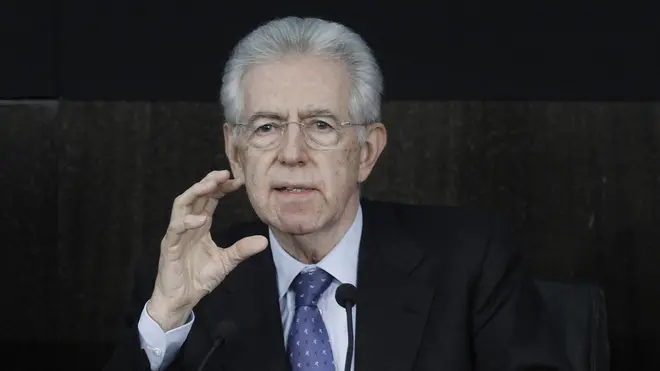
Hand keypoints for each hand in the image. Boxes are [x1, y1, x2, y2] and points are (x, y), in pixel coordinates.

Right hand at [147, 170, 267, 330]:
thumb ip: (242, 250)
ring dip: (196, 192)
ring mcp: (177, 233)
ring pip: (182, 204)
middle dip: (209, 182)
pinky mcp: (169, 246)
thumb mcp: (226, 262)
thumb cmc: (198, 278)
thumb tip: (264, 241)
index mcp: (200, 226)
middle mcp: (187, 225)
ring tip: (212, 184)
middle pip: (195, 195)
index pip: (209, 199)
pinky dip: (187, 221)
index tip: (238, 180)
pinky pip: (176, 228)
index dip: (221, 188)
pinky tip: (201, 219)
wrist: (181, 300)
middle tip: (225, 173)